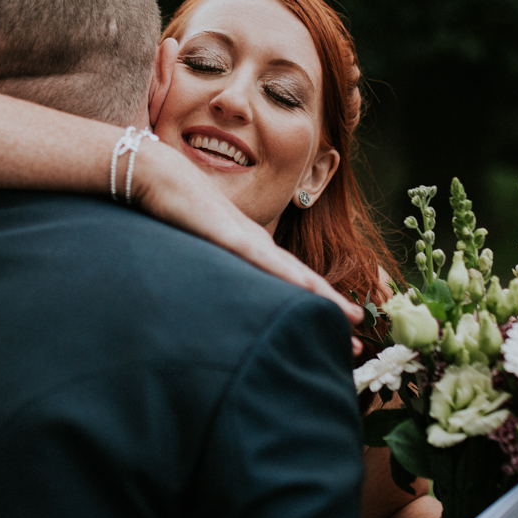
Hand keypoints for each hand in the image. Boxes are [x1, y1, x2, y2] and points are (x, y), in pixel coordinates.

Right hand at [130, 139, 366, 334]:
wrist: (159, 176)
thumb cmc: (177, 209)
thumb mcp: (203, 246)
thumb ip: (217, 266)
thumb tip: (225, 295)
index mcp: (253, 248)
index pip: (291, 281)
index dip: (317, 304)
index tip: (338, 330)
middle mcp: (258, 243)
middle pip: (301, 281)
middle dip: (331, 309)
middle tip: (358, 341)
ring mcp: (247, 239)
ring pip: (292, 273)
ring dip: (322, 297)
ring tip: (349, 319)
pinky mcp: (229, 236)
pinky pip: (263, 260)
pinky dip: (287, 276)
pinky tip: (306, 289)